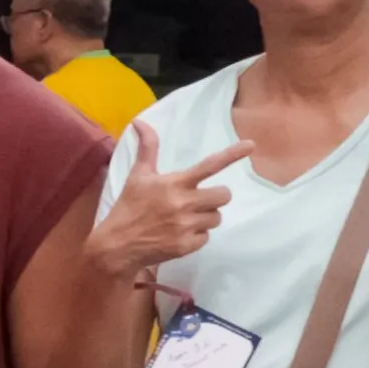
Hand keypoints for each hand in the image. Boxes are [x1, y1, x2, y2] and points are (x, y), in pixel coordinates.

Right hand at [88, 126, 250, 283]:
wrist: (116, 246)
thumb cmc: (128, 207)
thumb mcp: (138, 176)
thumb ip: (147, 149)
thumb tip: (139, 121)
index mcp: (174, 183)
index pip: (209, 165)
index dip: (232, 154)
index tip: (251, 145)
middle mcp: (183, 203)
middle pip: (223, 195)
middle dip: (214, 197)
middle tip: (198, 200)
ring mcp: (186, 225)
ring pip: (217, 217)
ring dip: (205, 217)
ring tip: (185, 219)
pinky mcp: (187, 245)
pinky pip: (206, 237)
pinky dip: (196, 236)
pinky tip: (178, 234)